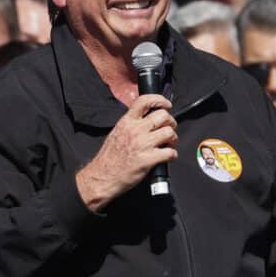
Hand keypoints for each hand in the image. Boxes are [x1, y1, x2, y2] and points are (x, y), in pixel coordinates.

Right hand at [75, 94, 177, 210]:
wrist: (102, 176)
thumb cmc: (109, 158)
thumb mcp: (117, 132)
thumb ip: (131, 123)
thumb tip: (147, 118)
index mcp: (126, 122)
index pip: (145, 101)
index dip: (160, 99)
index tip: (167, 104)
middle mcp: (135, 130)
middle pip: (163, 116)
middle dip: (171, 122)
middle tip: (169, 129)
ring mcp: (142, 144)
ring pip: (169, 132)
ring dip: (173, 139)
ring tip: (168, 144)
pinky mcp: (148, 159)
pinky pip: (170, 152)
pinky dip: (173, 155)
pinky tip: (168, 157)